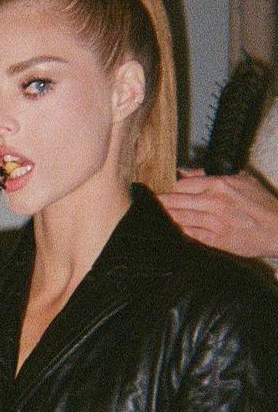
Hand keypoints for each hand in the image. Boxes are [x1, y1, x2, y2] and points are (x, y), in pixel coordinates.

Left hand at [158, 168, 277, 259]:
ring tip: (154, 215)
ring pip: (180, 218)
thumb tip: (186, 171)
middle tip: (147, 203)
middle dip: (160, 203)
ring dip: (166, 217)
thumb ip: (212, 175)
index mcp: (219, 185)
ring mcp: (214, 222)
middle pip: (176, 201)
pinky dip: (179, 231)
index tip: (158, 190)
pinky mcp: (217, 240)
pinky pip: (190, 234)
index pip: (182, 184)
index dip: (168, 188)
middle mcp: (214, 202)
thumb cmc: (264, 204)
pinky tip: (171, 229)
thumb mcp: (243, 180)